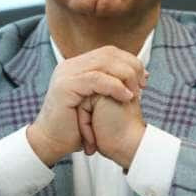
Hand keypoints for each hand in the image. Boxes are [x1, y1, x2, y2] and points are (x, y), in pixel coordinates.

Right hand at [27, 46, 146, 166]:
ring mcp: (66, 73)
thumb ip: (109, 86)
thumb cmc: (75, 126)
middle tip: (143, 84)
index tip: (144, 78)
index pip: (108, 52)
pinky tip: (126, 96)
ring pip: (104, 63)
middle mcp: (70, 65)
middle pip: (108, 53)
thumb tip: (136, 76)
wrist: (52, 142)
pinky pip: (96, 79)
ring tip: (136, 92)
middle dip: (131, 67)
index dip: (130, 61)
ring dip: (125, 76)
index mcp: (77, 66)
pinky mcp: (66, 86)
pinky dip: (115, 86)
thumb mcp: (95, 101)